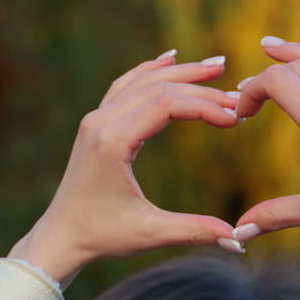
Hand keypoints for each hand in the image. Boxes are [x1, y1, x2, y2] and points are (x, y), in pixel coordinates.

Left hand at [10, 51, 242, 287]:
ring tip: (216, 66)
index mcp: (113, 142)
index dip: (205, 106)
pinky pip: (125, 86)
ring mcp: (95, 120)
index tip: (235, 117)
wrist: (60, 238)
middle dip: (201, 88)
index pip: (167, 105)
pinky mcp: (95, 124)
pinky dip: (149, 71)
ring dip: (180, 72)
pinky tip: (168, 60)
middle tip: (237, 95)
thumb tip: (239, 239)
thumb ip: (194, 231)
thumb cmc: (101, 236)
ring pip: (142, 81)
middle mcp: (100, 122)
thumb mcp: (150, 233)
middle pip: (158, 87)